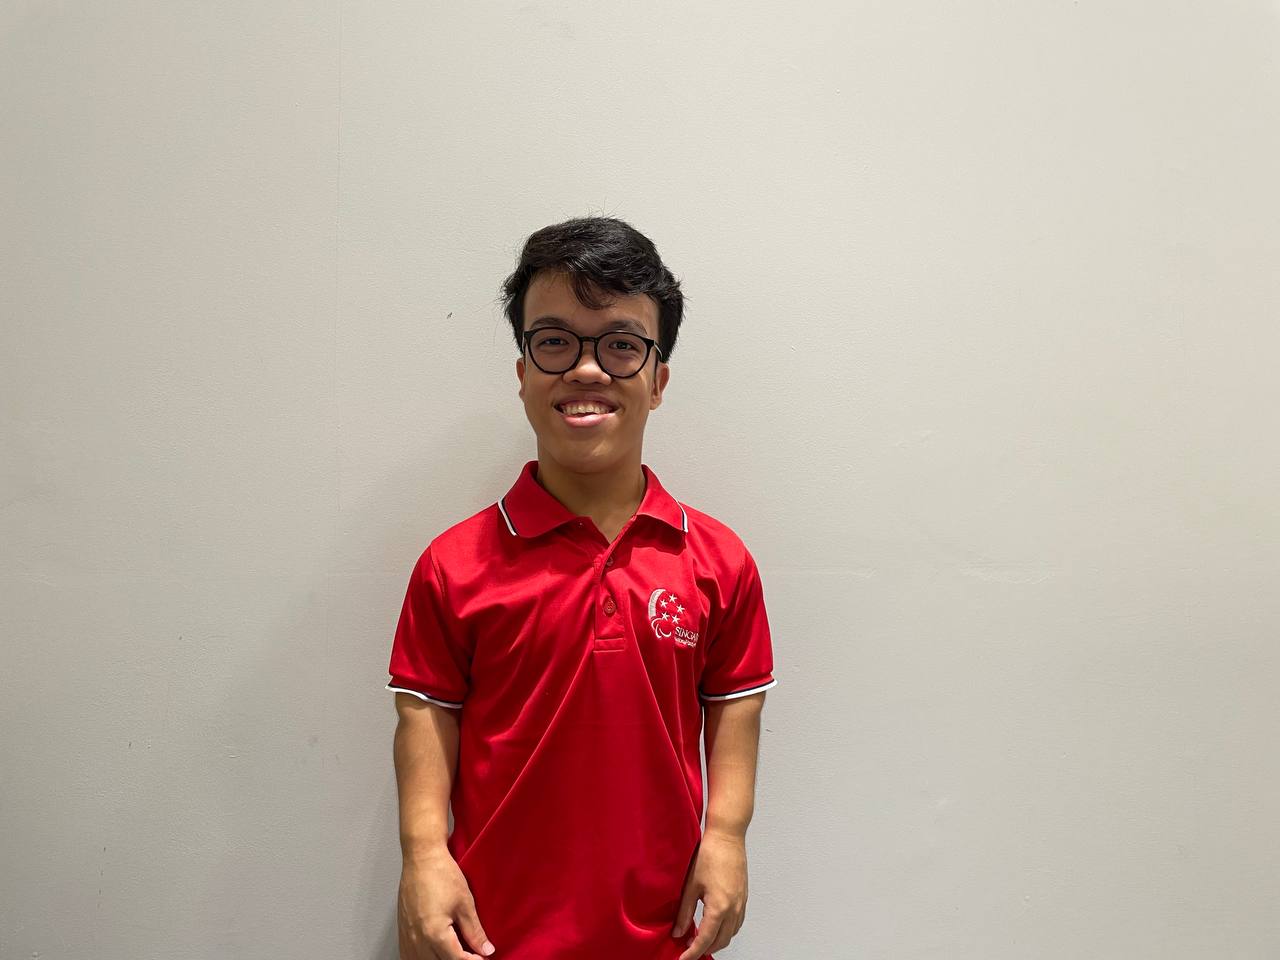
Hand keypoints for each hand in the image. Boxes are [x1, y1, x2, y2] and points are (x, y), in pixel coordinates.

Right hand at [398, 848, 495, 958]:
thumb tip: (485, 949)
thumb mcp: (465, 904)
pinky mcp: (402, 930)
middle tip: (471, 955)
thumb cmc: (441, 874)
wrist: (422, 857)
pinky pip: (408, 955)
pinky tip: (431, 955)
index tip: (482, 958)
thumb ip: (475, 931)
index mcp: (435, 933)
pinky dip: (420, 959)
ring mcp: (407, 936)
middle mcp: (418, 939)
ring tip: (453, 954)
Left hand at [672, 830, 747, 959]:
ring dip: (716, 941)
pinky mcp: (744, 897)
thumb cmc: (709, 855)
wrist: (728, 836)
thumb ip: (684, 912)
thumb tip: (678, 932)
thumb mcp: (691, 885)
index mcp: (720, 907)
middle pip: (720, 941)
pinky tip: (714, 926)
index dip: (692, 953)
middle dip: (704, 949)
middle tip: (688, 950)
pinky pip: (737, 923)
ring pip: (731, 934)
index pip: (705, 940)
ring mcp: (741, 904)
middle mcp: (734, 909)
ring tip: (699, 939)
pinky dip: (726, 931)